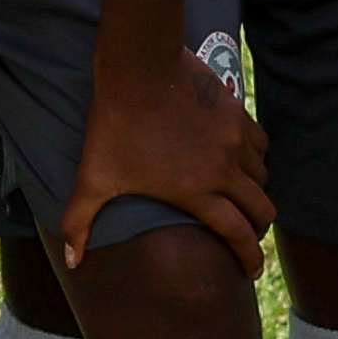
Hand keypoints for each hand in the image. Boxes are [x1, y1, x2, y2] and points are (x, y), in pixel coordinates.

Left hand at [56, 37, 270, 272]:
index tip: (253, 272)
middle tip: (249, 235)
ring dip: (255, 190)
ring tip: (241, 195)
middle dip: (259, 229)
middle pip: (262, 209)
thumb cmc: (115, 124)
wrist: (139, 67)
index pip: (237, 234)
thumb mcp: (93, 176)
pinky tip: (241, 157)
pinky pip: (261, 143)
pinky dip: (255, 156)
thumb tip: (74, 261)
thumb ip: (80, 221)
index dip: (250, 258)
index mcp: (196, 191)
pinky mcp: (238, 113)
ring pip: (263, 175)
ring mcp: (235, 139)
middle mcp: (224, 169)